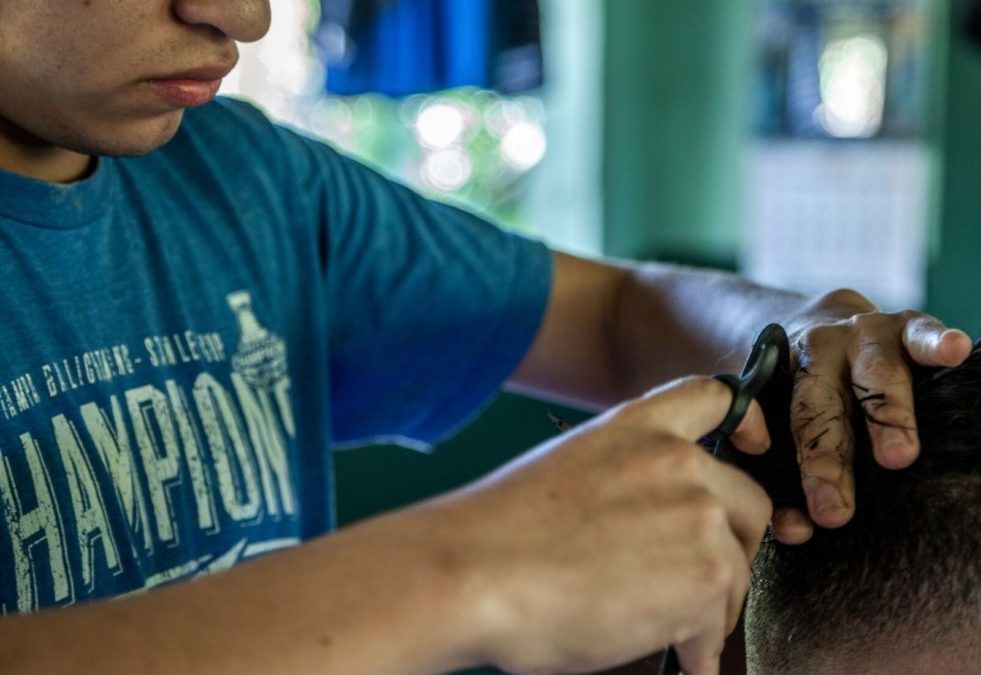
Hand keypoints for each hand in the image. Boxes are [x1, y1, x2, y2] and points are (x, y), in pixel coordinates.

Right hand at [434, 377, 771, 674]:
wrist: (472, 571)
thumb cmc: (500, 533)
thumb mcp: (568, 468)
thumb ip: (625, 475)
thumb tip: (651, 521)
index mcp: (638, 428)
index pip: (715, 398)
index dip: (748, 424)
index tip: (756, 448)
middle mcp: (677, 462)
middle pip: (746, 502)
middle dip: (729, 546)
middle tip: (692, 579)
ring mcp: (698, 516)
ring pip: (736, 570)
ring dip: (709, 605)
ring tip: (662, 624)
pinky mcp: (706, 576)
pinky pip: (719, 625)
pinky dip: (698, 648)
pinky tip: (670, 652)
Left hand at [774, 289, 971, 543]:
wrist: (822, 321)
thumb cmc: (808, 390)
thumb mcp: (785, 418)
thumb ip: (785, 473)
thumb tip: (795, 531)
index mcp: (781, 379)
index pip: (786, 432)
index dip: (797, 477)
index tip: (809, 521)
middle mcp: (816, 354)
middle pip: (820, 408)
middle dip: (828, 459)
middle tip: (837, 510)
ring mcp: (861, 336)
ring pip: (873, 373)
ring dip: (886, 415)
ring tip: (897, 456)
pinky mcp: (906, 324)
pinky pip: (922, 332)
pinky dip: (938, 342)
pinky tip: (955, 350)